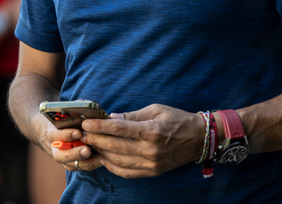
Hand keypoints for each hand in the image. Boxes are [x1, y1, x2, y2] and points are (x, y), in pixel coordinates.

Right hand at [32, 115, 100, 171]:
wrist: (51, 130)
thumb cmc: (62, 118)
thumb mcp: (64, 112)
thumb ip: (74, 110)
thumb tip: (88, 107)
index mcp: (52, 133)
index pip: (55, 136)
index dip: (66, 135)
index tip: (78, 132)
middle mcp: (55, 148)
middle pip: (60, 156)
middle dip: (74, 154)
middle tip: (87, 150)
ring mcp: (62, 158)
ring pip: (71, 165)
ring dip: (86, 161)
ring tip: (99, 157)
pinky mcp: (70, 164)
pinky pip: (80, 167)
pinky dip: (91, 164)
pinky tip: (102, 159)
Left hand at [80, 104, 202, 177]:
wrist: (199, 139)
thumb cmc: (177, 119)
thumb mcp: (155, 109)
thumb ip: (132, 115)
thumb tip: (111, 117)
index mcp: (152, 131)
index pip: (119, 128)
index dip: (100, 126)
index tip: (86, 123)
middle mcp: (151, 150)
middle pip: (115, 147)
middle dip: (96, 140)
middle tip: (82, 134)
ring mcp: (152, 164)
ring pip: (119, 162)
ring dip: (101, 153)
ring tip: (90, 145)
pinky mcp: (153, 172)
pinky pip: (127, 172)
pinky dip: (113, 167)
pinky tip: (104, 158)